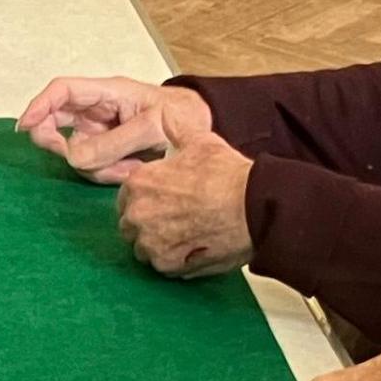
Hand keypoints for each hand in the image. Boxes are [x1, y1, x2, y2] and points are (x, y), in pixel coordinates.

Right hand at [15, 75, 215, 183]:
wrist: (202, 129)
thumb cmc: (182, 114)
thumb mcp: (153, 125)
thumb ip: (115, 141)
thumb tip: (74, 157)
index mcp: (107, 92)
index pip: (62, 91)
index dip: (39, 106)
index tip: (25, 127)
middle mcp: (97, 110)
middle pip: (56, 121)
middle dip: (60, 143)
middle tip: (78, 159)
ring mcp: (99, 131)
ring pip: (75, 152)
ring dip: (98, 166)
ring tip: (132, 167)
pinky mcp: (106, 151)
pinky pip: (92, 166)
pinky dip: (109, 173)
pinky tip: (132, 170)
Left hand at [115, 129, 254, 276]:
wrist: (254, 206)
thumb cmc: (227, 174)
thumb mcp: (200, 141)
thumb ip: (176, 129)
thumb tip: (167, 114)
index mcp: (139, 185)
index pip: (126, 198)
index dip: (144, 200)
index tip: (162, 201)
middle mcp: (138, 216)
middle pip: (130, 226)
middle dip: (147, 224)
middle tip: (175, 219)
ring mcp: (151, 244)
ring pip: (144, 249)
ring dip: (159, 244)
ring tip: (186, 234)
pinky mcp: (168, 266)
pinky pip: (162, 266)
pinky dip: (175, 260)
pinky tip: (194, 247)